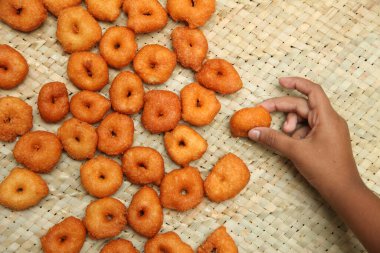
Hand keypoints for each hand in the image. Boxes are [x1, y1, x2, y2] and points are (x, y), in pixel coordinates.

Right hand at [248, 77, 361, 193]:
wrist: (343, 191)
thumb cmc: (325, 169)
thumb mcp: (295, 152)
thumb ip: (273, 139)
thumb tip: (253, 131)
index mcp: (327, 117)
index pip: (312, 91)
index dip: (295, 83)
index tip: (279, 81)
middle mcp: (330, 119)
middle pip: (303, 105)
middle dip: (283, 107)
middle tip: (263, 111)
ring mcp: (329, 129)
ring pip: (304, 117)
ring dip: (290, 123)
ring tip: (283, 135)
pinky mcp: (326, 139)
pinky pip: (308, 128)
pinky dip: (296, 132)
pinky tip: (290, 143)